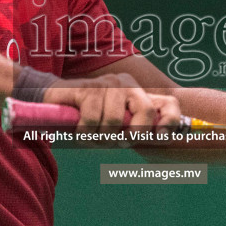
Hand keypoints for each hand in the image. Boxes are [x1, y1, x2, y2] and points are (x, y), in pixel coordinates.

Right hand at [43, 73, 182, 132]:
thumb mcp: (115, 128)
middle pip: (146, 111)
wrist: (54, 103)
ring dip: (100, 136)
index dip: (172, 122)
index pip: (168, 104)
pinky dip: (84, 132)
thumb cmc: (88, 119)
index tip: (161, 138)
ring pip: (114, 120)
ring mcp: (108, 83)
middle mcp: (127, 85)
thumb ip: (134, 131)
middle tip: (117, 142)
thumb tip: (158, 139)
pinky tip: (78, 130)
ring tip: (90, 135)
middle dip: (133, 134)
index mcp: (139, 95)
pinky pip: (93, 118)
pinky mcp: (89, 87)